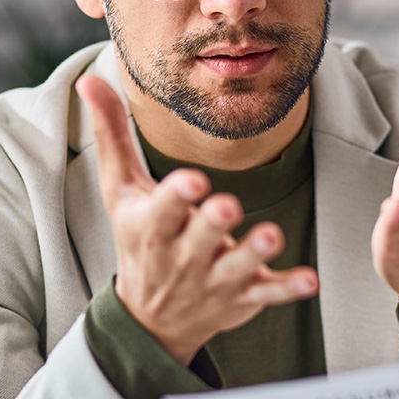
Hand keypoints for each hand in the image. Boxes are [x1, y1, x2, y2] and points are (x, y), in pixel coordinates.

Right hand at [76, 75, 318, 364]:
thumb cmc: (139, 237)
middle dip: (213, 224)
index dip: (177, 196)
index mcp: (153, 226)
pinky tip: (309, 280)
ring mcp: (215, 278)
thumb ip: (112, 134)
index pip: (163, 210)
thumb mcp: (120, 190)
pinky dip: (287, 289)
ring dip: (254, 252)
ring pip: (237, 266)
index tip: (193, 181)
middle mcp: (183, 256)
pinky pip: (268, 293)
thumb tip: (89, 80)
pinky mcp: (244, 295)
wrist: (150, 318)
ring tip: (271, 235)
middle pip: (200, 239)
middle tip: (227, 207)